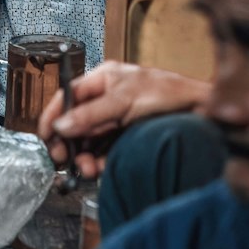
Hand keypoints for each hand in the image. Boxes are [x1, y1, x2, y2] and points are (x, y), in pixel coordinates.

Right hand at [38, 61, 210, 178]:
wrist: (203, 112)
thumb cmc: (169, 94)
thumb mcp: (124, 101)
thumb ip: (90, 115)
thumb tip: (60, 127)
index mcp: (103, 79)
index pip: (68, 97)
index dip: (53, 116)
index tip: (45, 137)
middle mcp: (107, 98)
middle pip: (76, 122)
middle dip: (69, 142)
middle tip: (64, 160)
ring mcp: (117, 118)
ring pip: (89, 140)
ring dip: (84, 156)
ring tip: (86, 169)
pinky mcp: (128, 137)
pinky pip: (105, 150)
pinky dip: (99, 161)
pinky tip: (99, 169)